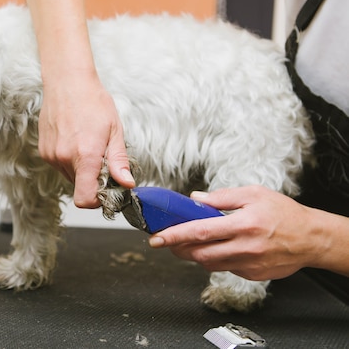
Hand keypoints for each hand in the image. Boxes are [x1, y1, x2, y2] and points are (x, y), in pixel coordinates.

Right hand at [38, 69, 134, 207]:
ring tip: (88, 144)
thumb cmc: (93, 102)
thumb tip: (127, 184)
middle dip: (93, 179)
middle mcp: (64, 158)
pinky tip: (76, 140)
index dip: (97, 201)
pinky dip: (70, 160)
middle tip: (102, 158)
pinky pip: (61, 166)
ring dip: (82, 169)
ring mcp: (51, 155)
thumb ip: (119, 161)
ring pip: (70, 177)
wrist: (68, 82)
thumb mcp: (115, 131)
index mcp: (84, 156)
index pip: (84, 199)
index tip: (107, 191)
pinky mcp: (44, 151)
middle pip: (80, 187)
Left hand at [148, 186, 327, 280]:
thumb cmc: (283, 213)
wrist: (311, 238)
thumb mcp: (253, 194)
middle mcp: (244, 247)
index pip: (200, 232)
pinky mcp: (252, 275)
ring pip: (209, 264)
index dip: (174, 236)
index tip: (157, 238)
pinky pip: (224, 269)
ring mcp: (248, 264)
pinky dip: (214, 259)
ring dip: (193, 254)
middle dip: (177, 248)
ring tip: (188, 243)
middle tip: (166, 240)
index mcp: (243, 224)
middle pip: (199, 253)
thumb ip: (221, 197)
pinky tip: (216, 248)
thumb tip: (195, 199)